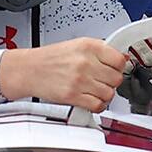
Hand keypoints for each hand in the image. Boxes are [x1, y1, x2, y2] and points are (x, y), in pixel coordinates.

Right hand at [0, 38, 126, 111]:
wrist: (29, 69)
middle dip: (110, 82)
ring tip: (94, 90)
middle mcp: (85, 62)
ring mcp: (80, 80)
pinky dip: (97, 105)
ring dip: (104, 95)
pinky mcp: (73, 96)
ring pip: (109, 94)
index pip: (120, 60)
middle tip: (102, 80)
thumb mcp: (77, 45)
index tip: (115, 69)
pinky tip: (91, 100)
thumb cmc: (50, 58)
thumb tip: (122, 59)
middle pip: (116, 79)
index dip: (119, 67)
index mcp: (89, 46)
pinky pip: (98, 105)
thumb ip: (100, 51)